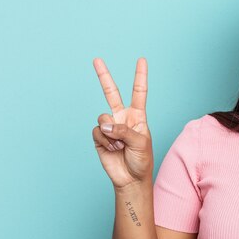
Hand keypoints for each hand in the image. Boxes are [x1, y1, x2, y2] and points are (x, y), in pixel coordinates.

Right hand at [92, 57, 153, 189]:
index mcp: (137, 116)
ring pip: (103, 118)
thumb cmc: (142, 160)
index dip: (140, 76)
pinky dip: (104, 141)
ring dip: (111, 133)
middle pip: (111, 93)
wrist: (130, 179)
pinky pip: (97, 132)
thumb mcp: (140, 143)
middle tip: (96, 59)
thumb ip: (124, 130)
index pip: (139, 92)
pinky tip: (112, 149)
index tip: (142, 60)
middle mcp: (122, 117)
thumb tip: (104, 124)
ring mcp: (110, 126)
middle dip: (103, 76)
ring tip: (120, 146)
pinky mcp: (99, 137)